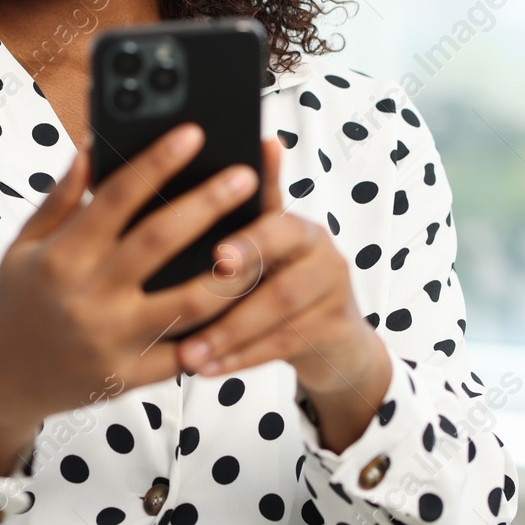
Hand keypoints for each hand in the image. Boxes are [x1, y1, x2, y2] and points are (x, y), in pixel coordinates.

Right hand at [0, 122, 259, 474]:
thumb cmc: (14, 303)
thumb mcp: (23, 246)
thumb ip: (59, 199)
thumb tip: (92, 148)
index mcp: (61, 256)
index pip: (116, 197)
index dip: (157, 162)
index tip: (193, 134)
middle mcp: (87, 296)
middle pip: (159, 241)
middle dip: (207, 204)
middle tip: (245, 176)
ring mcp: (111, 340)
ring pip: (188, 303)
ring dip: (230, 272)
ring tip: (262, 241)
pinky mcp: (129, 377)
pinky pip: (186, 351)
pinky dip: (219, 328)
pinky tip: (247, 301)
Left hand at [174, 137, 392, 451]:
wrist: (336, 337)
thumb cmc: (281, 280)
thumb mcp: (264, 247)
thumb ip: (242, 214)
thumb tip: (227, 155)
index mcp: (299, 225)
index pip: (276, 224)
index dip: (248, 241)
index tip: (216, 256)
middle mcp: (325, 253)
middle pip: (279, 275)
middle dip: (231, 294)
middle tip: (189, 306)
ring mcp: (335, 294)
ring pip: (278, 315)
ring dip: (228, 335)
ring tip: (188, 353)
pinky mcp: (336, 330)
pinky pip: (284, 345)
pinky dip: (242, 358)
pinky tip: (207, 368)